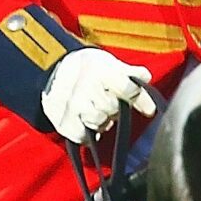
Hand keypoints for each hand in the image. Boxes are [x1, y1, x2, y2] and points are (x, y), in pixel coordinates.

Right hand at [42, 48, 158, 144]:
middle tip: (108, 101)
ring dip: (102, 120)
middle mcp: (85, 87)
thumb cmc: (85, 68)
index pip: (129, 90)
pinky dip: (87, 133)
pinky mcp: (63, 122)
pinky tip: (85, 121)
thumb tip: (145, 78)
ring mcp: (73, 106)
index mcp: (100, 71)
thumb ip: (130, 73)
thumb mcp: (108, 63)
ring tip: (96, 110)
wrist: (52, 72)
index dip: (139, 99)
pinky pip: (84, 137)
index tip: (148, 108)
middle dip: (115, 107)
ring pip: (100, 124)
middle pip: (114, 109)